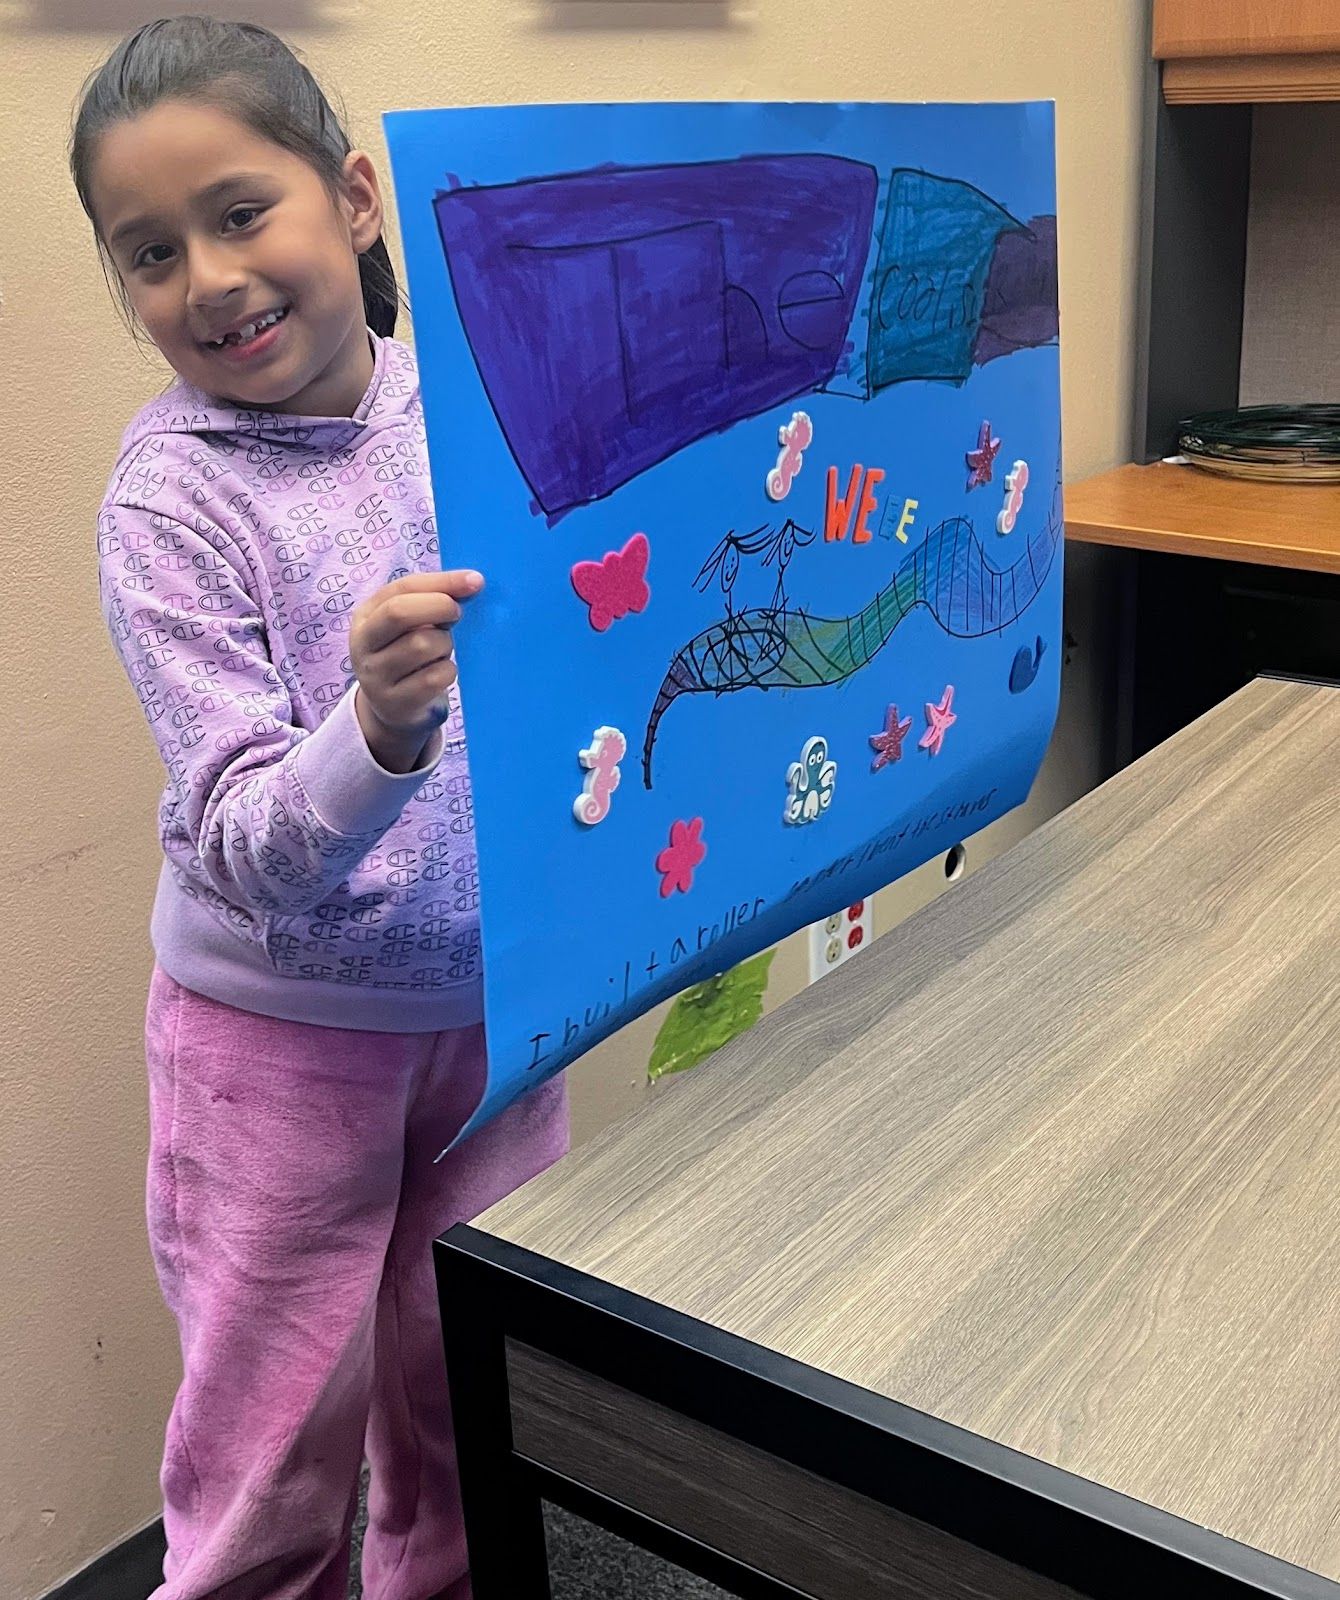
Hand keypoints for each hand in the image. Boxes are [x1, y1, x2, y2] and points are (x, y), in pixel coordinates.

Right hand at [349, 570, 483, 771]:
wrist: (395, 707)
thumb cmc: (409, 654)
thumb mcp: (412, 624)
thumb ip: (434, 598)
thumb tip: (472, 582)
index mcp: (365, 616)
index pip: (402, 588)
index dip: (441, 582)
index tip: (475, 581)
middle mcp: (362, 645)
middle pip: (400, 612)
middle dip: (439, 607)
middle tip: (456, 615)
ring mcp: (376, 676)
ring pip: (422, 645)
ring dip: (444, 644)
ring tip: (440, 650)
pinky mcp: (396, 703)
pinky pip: (434, 678)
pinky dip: (447, 671)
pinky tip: (440, 672)